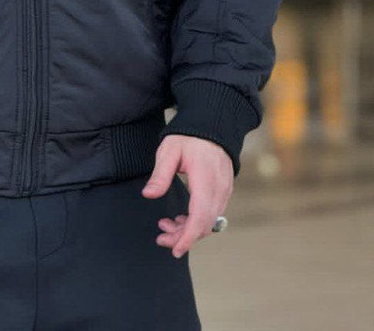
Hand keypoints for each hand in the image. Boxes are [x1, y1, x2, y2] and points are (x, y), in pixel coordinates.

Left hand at [141, 134, 232, 257]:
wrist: (212, 123)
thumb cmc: (189, 136)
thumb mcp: (169, 151)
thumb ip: (160, 174)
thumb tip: (149, 195)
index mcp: (205, 180)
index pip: (200, 217)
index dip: (188, 237)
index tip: (175, 250)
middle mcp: (219, 189)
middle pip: (204, 224)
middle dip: (183, 236)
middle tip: (161, 236)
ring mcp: (224, 190)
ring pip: (209, 221)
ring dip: (188, 228)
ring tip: (165, 225)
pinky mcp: (224, 190)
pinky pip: (212, 212)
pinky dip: (197, 220)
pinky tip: (181, 217)